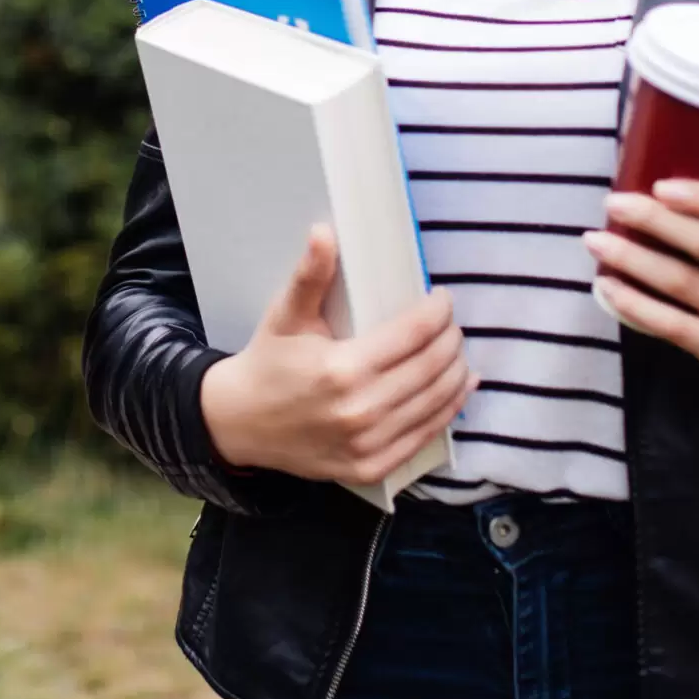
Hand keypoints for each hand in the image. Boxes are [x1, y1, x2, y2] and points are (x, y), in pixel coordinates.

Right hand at [199, 225, 472, 487]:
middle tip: (452, 324)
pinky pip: (423, 436)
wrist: (239, 423)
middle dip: (451, 340)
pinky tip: (456, 390)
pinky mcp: (370, 466)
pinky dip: (447, 411)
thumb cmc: (267, 363)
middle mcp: (359, 410)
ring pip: (435, 403)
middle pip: (430, 368)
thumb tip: (324, 232)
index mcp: (341, 368)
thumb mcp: (285, 315)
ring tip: (459, 352)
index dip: (437, 312)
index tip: (442, 298)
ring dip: (456, 373)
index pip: (412, 334)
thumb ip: (310, 275)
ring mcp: (367, 444)